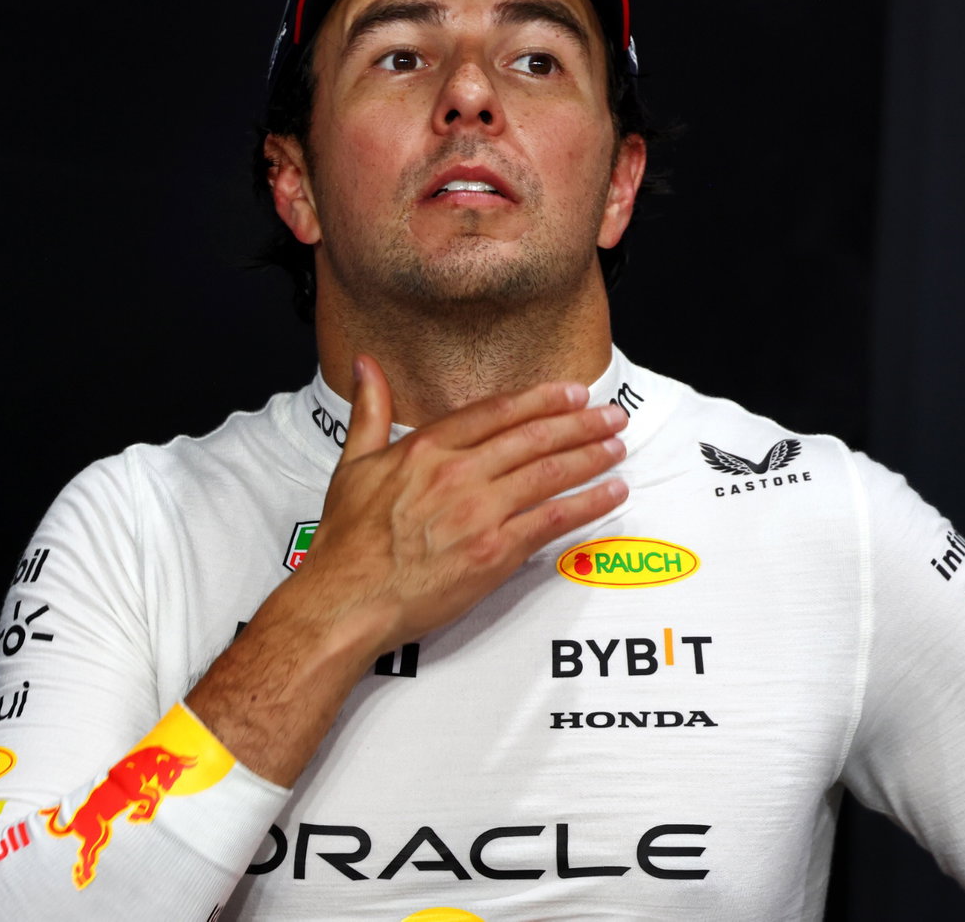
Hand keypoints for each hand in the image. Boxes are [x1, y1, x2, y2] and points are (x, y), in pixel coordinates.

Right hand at [186, 353, 627, 785]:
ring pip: (549, 473)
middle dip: (580, 423)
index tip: (571, 392)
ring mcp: (480, 512)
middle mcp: (458, 473)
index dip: (541, 399)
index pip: (497, 412)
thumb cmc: (348, 541)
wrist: (348, 599)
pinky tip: (611, 493)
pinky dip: (588, 503)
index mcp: (427, 448)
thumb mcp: (352, 464)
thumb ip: (369, 410)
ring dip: (590, 456)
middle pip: (533, 437)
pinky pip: (553, 520)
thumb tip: (365, 365)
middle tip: (612, 415)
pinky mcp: (495, 552)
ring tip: (617, 447)